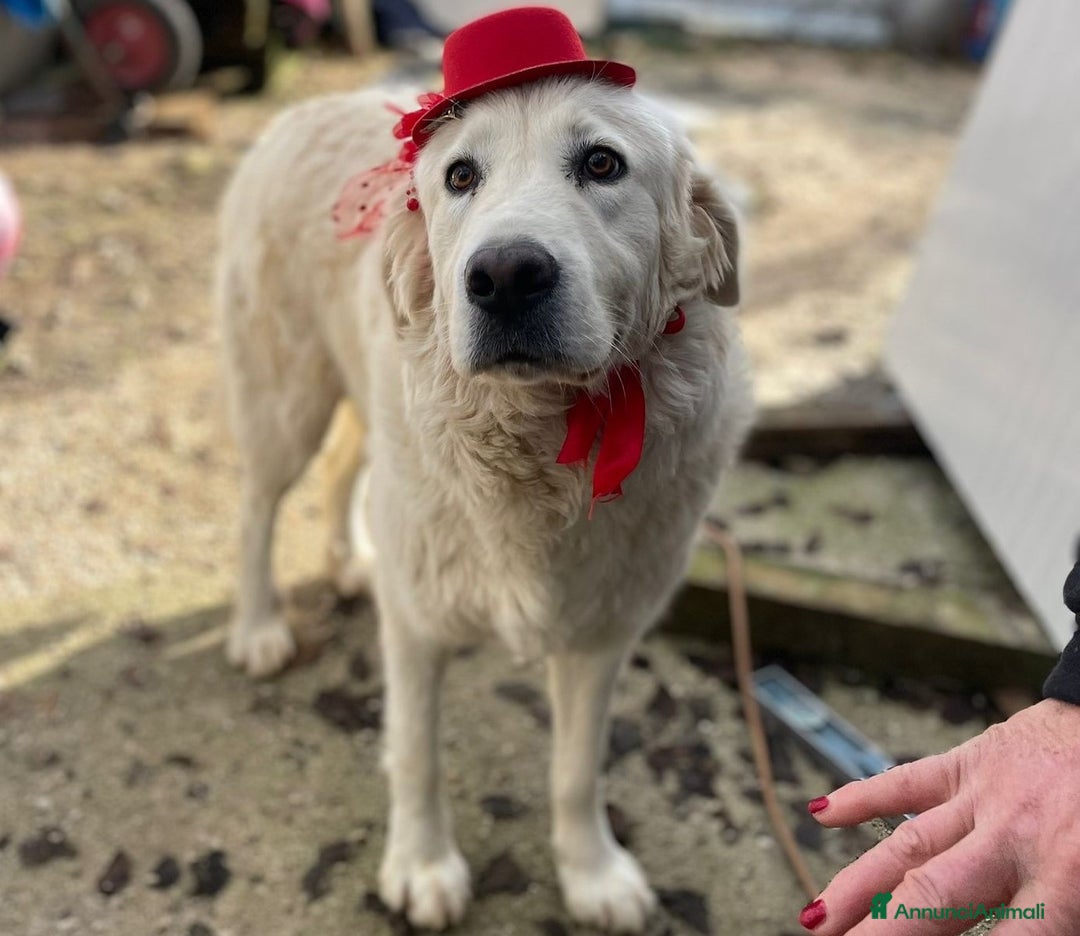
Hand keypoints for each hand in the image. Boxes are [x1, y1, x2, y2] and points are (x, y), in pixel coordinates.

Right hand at [799, 699, 1079, 934]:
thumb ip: (1055, 919)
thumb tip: (992, 932)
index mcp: (1065, 880)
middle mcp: (1014, 839)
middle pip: (931, 897)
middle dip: (880, 931)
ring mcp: (985, 796)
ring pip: (907, 846)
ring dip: (857, 884)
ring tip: (817, 918)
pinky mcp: (970, 761)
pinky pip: (908, 781)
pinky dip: (862, 795)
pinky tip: (823, 814)